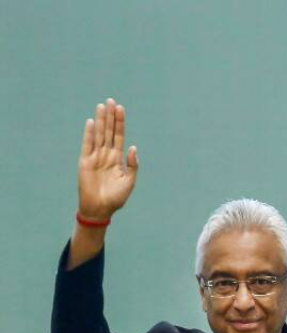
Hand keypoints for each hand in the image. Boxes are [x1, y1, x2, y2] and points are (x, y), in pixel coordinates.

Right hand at [78, 98, 137, 221]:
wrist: (100, 209)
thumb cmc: (116, 198)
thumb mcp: (129, 181)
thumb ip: (132, 165)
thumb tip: (133, 147)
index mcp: (117, 159)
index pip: (119, 136)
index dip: (120, 123)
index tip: (121, 108)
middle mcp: (106, 155)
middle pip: (108, 131)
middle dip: (110, 117)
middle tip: (111, 101)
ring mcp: (95, 157)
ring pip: (99, 134)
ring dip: (101, 120)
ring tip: (102, 106)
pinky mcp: (85, 162)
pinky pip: (87, 145)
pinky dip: (89, 134)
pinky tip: (92, 122)